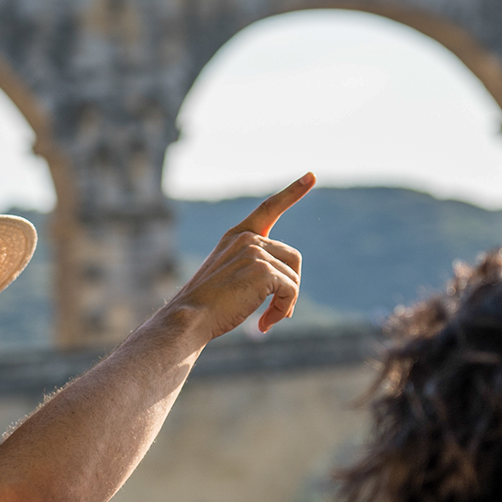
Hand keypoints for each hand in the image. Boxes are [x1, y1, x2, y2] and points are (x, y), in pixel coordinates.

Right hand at [166, 173, 314, 339]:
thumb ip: (254, 268)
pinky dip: (284, 310)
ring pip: (293, 278)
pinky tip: (264, 324)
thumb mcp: (229, 276)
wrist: (190, 318)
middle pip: (292, 258)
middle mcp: (248, 239)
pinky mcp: (264, 270)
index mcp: (237, 236)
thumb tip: (289, 284)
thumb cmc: (206, 305)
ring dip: (285, 304)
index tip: (311, 176)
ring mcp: (256, 252)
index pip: (269, 208)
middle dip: (289, 287)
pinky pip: (291, 291)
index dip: (293, 192)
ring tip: (265, 321)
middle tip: (275, 313)